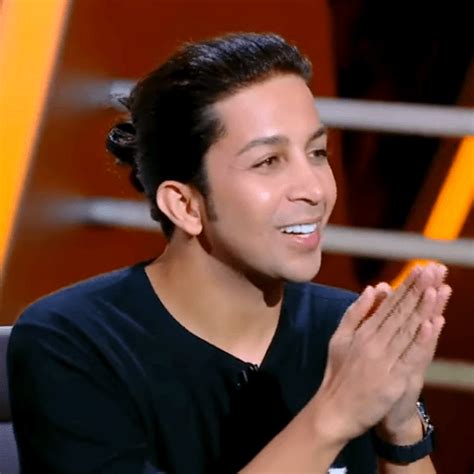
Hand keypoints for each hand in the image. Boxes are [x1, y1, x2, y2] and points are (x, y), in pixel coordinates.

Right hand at [312, 264, 448, 443]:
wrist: (335, 409)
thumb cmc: (337, 372)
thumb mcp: (339, 337)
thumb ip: (356, 313)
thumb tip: (372, 289)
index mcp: (363, 331)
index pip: (389, 304)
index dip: (406, 286)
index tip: (419, 269)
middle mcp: (374, 342)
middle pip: (401, 312)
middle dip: (418, 289)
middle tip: (433, 269)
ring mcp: (384, 360)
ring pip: (407, 329)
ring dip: (423, 307)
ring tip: (436, 286)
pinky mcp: (393, 379)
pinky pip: (409, 357)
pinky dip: (421, 340)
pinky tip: (430, 323)